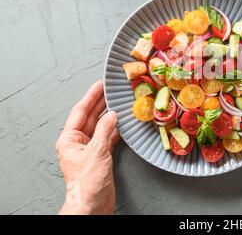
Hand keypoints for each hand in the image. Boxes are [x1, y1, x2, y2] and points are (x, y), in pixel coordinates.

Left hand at [56, 81, 119, 214]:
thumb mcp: (96, 152)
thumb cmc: (87, 183)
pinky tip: (122, 122)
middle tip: (110, 89)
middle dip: (100, 103)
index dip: (91, 97)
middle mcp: (77, 142)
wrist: (91, 205)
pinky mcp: (100, 156)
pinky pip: (107, 137)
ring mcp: (89, 149)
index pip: (80, 111)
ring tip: (118, 102)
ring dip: (109, 115)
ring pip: (100, 126)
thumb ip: (104, 130)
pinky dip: (115, 130)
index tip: (100, 85)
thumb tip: (112, 115)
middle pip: (90, 117)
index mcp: (69, 139)